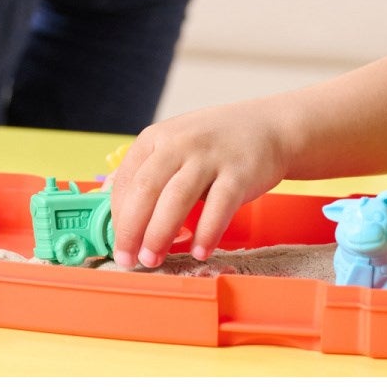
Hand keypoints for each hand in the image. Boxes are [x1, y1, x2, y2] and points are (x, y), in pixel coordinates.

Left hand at [109, 103, 292, 267]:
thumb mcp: (175, 147)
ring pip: (177, 198)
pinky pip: (219, 206)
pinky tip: (199, 251)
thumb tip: (118, 215)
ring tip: (153, 259)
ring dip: (160, 234)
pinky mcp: (239, 173)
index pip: (126, 180)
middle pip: (146, 189)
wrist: (269, 127)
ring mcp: (210, 156)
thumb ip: (148, 175)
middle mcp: (180, 143)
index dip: (117, 216)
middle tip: (129, 259)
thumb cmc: (215, 145)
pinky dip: (206, 232)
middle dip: (132, 229)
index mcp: (156, 138)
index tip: (117, 243)